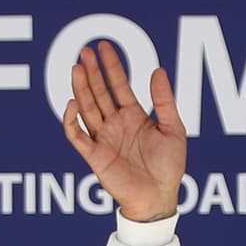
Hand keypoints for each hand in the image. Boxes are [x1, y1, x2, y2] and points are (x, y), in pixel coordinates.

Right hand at [63, 41, 186, 222]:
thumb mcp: (174, 130)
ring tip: (77, 68)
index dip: (111, 66)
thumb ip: (163, 101)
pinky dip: (72, 120)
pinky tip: (73, 103)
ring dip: (81, 88)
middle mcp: (115, 125)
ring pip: (87, 109)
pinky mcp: (94, 156)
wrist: (159, 198)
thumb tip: (157, 70)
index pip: (119, 86)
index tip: (103, 46)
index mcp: (133, 117)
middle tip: (84, 51)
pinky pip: (77, 136)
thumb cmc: (169, 168)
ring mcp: (103, 139)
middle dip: (92, 72)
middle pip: (99, 93)